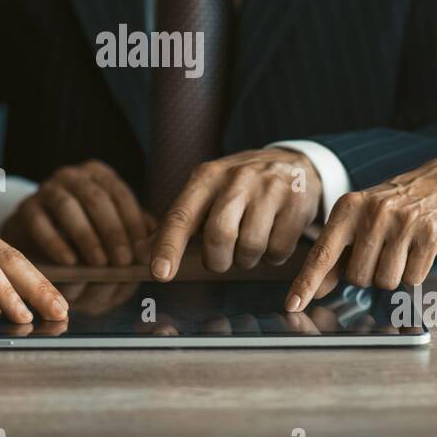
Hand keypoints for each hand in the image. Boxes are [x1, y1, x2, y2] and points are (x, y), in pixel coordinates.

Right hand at [1, 160, 155, 265]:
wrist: (34, 236)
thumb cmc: (81, 232)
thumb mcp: (108, 227)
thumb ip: (130, 230)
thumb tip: (156, 243)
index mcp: (97, 174)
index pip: (120, 194)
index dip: (133, 221)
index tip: (142, 249)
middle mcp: (71, 176)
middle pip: (96, 198)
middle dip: (112, 230)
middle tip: (123, 260)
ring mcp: (45, 189)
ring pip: (68, 207)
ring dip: (87, 236)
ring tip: (100, 263)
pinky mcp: (25, 209)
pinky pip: (40, 224)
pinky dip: (56, 243)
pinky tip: (70, 262)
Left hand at [148, 148, 321, 280]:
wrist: (292, 162)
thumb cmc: (239, 186)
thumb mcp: (206, 192)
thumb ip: (177, 221)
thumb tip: (140, 249)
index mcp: (206, 177)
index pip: (181, 215)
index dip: (169, 247)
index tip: (160, 274)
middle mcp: (236, 179)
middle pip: (218, 236)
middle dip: (217, 261)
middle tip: (221, 260)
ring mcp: (269, 189)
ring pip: (250, 248)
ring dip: (246, 260)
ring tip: (250, 244)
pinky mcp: (296, 203)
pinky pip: (278, 251)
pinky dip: (272, 257)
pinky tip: (272, 239)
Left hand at [284, 151, 436, 310]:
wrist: (434, 187)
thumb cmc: (387, 211)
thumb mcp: (355, 223)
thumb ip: (334, 256)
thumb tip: (315, 290)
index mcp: (347, 208)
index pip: (322, 254)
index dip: (306, 282)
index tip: (292, 305)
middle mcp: (373, 213)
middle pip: (357, 277)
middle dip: (366, 274)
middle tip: (378, 251)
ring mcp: (402, 223)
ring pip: (385, 282)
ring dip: (390, 275)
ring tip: (397, 250)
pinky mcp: (428, 235)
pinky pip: (412, 279)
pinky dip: (412, 273)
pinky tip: (414, 251)